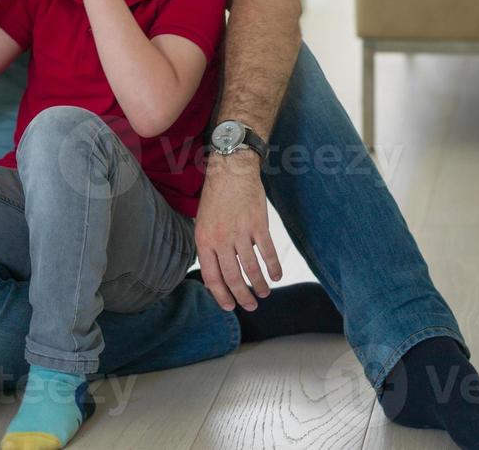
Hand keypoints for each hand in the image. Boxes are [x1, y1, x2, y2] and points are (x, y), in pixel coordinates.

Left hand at [194, 152, 282, 310]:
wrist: (231, 171)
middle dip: (242, 297)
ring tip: (264, 294)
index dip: (221, 295)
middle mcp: (221, 240)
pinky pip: (267, 253)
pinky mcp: (258, 225)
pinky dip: (273, 267)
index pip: (211, 277)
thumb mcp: (203, 222)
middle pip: (233, 277)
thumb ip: (209, 247)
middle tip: (250, 306)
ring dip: (259, 285)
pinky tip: (276, 276)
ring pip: (251, 269)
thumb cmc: (215, 196)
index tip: (229, 306)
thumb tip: (217, 273)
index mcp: (204, 240)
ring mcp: (240, 233)